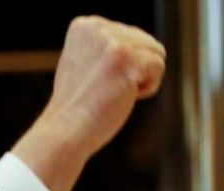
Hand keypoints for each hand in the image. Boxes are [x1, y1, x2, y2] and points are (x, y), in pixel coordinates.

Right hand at [12, 16, 165, 190]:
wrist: (64, 132)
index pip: (131, 36)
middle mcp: (96, 27)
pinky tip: (120, 96)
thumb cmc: (77, 108)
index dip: (121, 65)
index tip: (94, 81)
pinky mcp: (125, 57)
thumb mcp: (85, 65)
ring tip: (111, 92)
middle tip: (102, 90)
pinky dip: (146, 89)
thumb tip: (136, 50)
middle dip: (132, 71)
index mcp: (84, 25)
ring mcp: (110, 41)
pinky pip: (158, 68)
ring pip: (156, 53)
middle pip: (147, 42)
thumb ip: (106, 49)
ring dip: (139, 79)